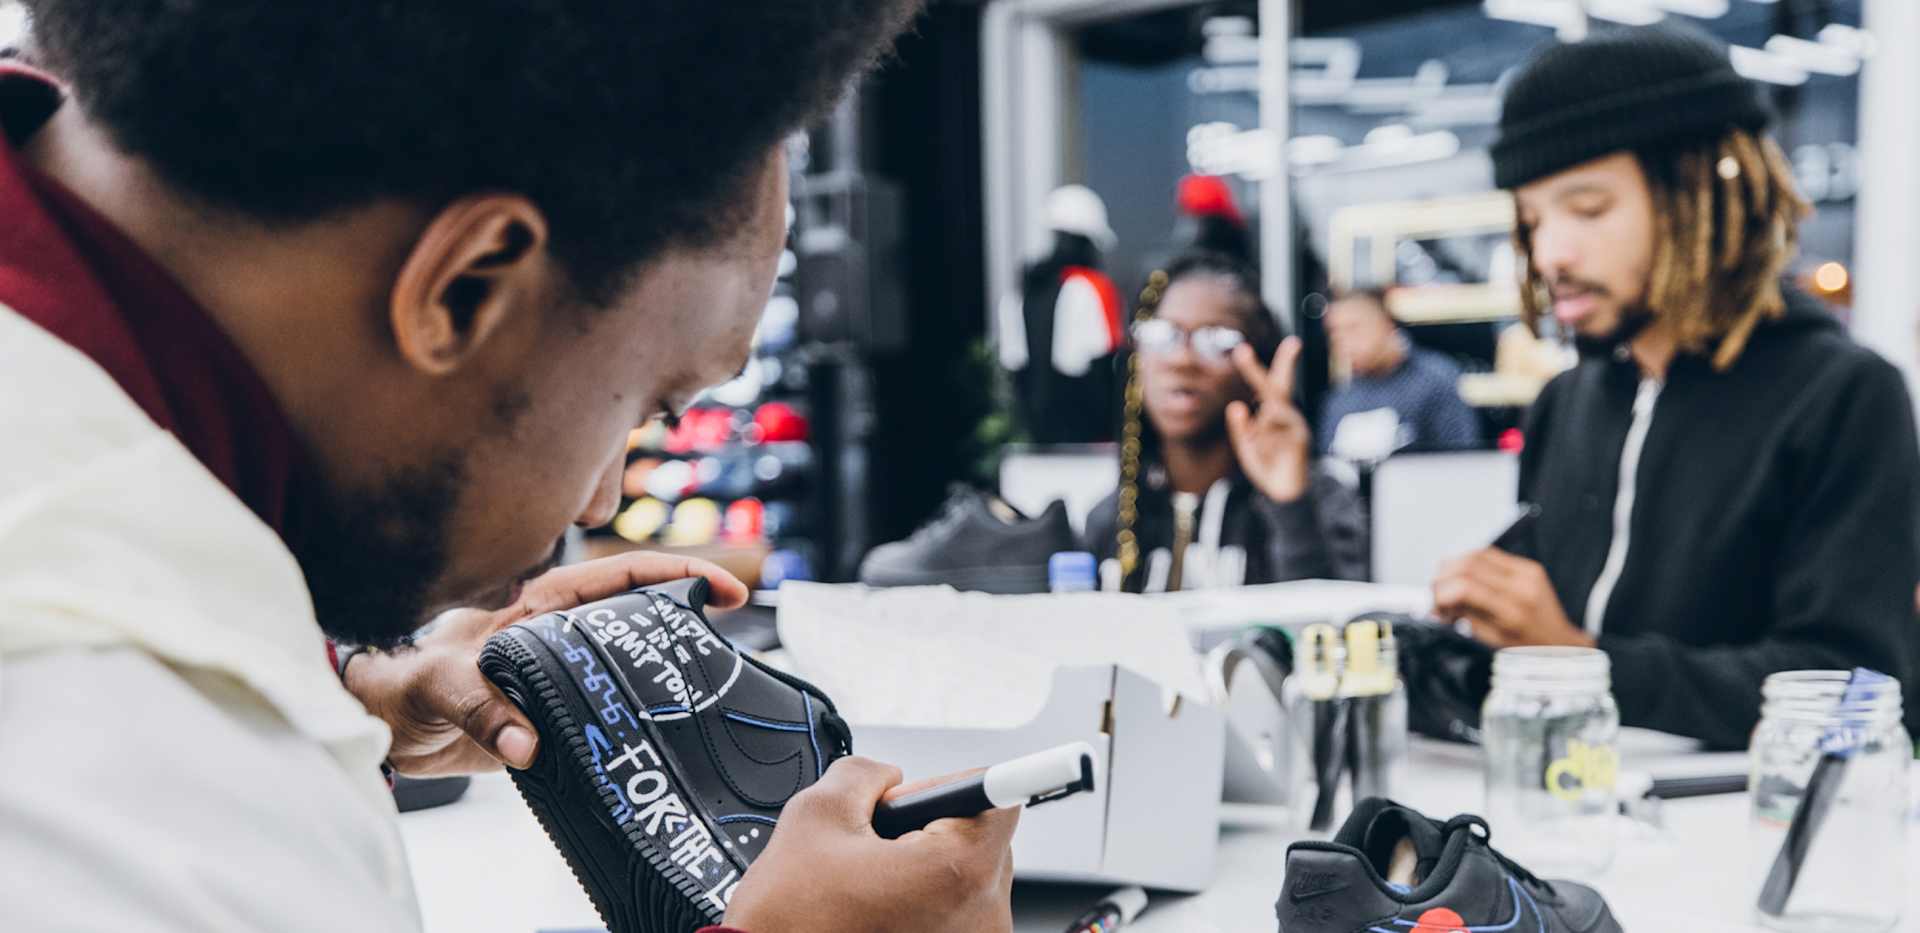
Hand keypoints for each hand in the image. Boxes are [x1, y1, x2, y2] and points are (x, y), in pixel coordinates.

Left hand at [344, 552, 748, 775]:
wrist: (381, 726)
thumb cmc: (401, 688)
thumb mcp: (434, 688)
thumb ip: (478, 706)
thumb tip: (527, 742)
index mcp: (536, 605)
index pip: (618, 575)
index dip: (675, 574)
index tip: (724, 587)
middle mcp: (558, 628)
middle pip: (638, 603)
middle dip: (692, 601)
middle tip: (739, 617)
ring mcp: (563, 667)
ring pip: (631, 648)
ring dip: (672, 653)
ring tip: (718, 669)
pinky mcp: (559, 708)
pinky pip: (614, 698)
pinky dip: (647, 704)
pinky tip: (673, 718)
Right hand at [724, 758, 1017, 932]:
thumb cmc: (789, 920)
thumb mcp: (817, 813)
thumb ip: (867, 773)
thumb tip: (888, 774)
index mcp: (956, 871)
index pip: (1000, 799)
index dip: (951, 787)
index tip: (924, 798)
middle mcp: (980, 915)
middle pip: (982, 840)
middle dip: (933, 828)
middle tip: (876, 844)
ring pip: (966, 880)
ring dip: (928, 870)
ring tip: (872, 884)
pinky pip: (954, 916)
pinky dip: (925, 905)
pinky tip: (880, 910)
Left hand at [1227, 336, 1313, 502]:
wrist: (1286, 493)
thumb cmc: (1267, 464)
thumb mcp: (1247, 445)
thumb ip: (1241, 427)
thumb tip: (1236, 405)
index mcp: (1274, 412)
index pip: (1272, 384)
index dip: (1269, 364)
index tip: (1270, 344)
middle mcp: (1286, 414)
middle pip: (1273, 387)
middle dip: (1254, 370)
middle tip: (1240, 350)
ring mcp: (1294, 425)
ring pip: (1266, 417)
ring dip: (1257, 434)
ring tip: (1261, 447)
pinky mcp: (1299, 438)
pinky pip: (1270, 436)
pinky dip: (1263, 447)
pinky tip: (1270, 457)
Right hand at [1432, 548, 1591, 648]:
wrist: (1562, 644)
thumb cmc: (1528, 649)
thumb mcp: (1493, 641)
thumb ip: (1465, 618)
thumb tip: (1439, 605)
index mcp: (1511, 610)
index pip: (1465, 587)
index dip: (1441, 592)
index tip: (1434, 605)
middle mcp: (1520, 586)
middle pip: (1468, 564)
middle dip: (1443, 576)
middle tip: (1436, 592)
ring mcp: (1527, 572)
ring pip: (1477, 554)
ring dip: (1454, 565)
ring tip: (1447, 583)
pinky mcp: (1529, 566)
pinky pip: (1491, 554)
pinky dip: (1471, 562)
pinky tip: (1465, 576)